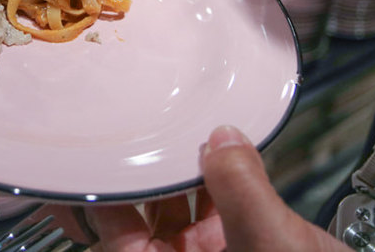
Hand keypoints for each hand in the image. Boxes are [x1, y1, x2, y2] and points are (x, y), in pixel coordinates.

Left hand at [85, 125, 348, 251]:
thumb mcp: (272, 244)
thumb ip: (241, 189)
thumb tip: (221, 141)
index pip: (113, 231)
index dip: (105, 191)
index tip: (101, 153)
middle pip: (141, 219)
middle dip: (148, 176)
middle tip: (149, 133)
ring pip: (177, 215)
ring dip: (182, 178)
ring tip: (186, 140)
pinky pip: (211, 218)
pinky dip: (215, 189)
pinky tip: (222, 161)